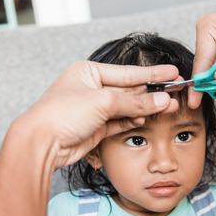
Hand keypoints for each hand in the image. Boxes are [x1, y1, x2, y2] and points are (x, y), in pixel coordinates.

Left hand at [16, 61, 179, 169]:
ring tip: (167, 107)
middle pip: (128, 89)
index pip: (127, 73)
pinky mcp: (95, 128)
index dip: (151, 74)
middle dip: (151, 92)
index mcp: (88, 72)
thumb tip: (161, 100)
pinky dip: (133, 120)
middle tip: (175, 91)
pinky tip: (146, 118)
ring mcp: (93, 110)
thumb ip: (134, 101)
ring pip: (126, 106)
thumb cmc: (62, 114)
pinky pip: (120, 121)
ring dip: (145, 108)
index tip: (172, 73)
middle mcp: (91, 89)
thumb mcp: (102, 101)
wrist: (41, 143)